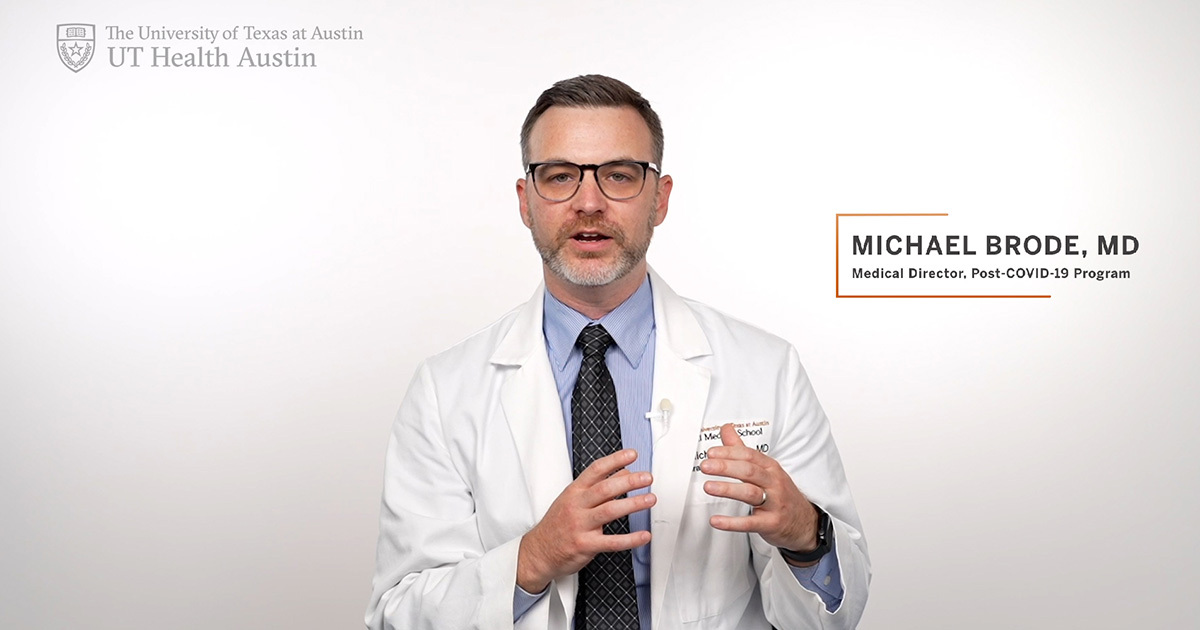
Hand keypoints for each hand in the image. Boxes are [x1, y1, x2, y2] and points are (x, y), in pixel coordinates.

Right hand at [517, 449, 655, 592]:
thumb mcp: (573, 499)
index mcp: (574, 491)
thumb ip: (598, 486)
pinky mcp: (585, 545)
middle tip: (647, 477)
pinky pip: (611, 542)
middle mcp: (577, 506)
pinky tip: (644, 535)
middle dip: (629, 481)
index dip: (615, 460)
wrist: (537, 552)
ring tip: (650, 500)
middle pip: (605, 489)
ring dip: (633, 504)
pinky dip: (630, 539)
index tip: (632, 455)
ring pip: (609, 511)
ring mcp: (580, 525)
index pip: (596, 470)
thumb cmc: (557, 524)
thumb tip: (624, 473)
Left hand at [700, 423, 818, 560]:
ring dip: (727, 489)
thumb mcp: (765, 469)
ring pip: (750, 493)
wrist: (804, 522)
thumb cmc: (780, 493)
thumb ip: (741, 450)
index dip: (729, 453)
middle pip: (749, 471)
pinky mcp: (771, 523)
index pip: (749, 455)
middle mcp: (773, 483)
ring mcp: (774, 504)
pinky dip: (731, 522)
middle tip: (705, 466)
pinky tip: (716, 521)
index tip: (711, 453)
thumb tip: (726, 429)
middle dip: (726, 467)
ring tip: (708, 487)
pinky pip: (750, 523)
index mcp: (770, 468)